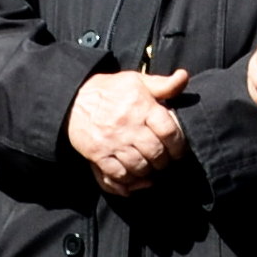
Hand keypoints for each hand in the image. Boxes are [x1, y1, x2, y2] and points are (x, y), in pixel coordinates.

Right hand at [65, 68, 188, 194]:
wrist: (73, 99)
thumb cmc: (109, 90)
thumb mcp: (136, 81)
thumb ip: (163, 84)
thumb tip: (183, 77)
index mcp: (141, 106)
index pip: (169, 131)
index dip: (178, 145)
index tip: (178, 150)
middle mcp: (128, 125)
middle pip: (156, 153)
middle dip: (164, 161)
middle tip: (164, 161)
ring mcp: (112, 141)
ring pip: (139, 166)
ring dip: (148, 171)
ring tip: (150, 168)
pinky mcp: (98, 154)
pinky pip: (118, 174)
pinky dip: (129, 180)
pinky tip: (134, 176)